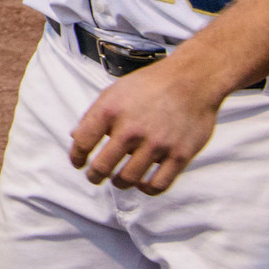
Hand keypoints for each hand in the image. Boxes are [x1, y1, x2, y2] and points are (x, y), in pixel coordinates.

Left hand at [66, 58, 222, 193]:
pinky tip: (143, 183)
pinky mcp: (180, 155)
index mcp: (111, 110)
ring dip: (119, 183)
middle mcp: (132, 128)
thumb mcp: (115, 91)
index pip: (82, 142)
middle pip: (102, 167)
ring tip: (119, 179)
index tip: (79, 163)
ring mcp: (157, 144)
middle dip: (95, 176)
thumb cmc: (151, 85)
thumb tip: (75, 137)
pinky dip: (146, 189)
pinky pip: (158, 185)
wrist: (193, 79)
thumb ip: (94, 115)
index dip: (76, 157)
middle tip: (95, 177)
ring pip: (128, 179)